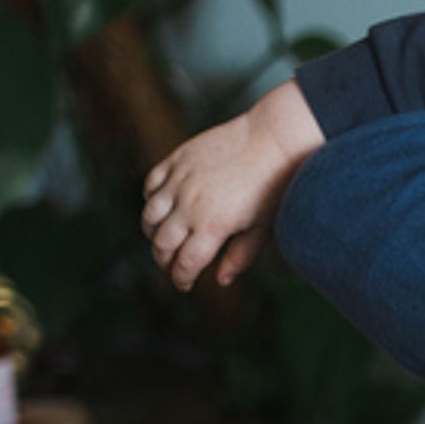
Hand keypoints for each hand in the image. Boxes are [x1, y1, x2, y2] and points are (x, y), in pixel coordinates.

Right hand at [141, 78, 325, 289]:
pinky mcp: (177, 160)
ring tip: (163, 239)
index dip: (181, 278)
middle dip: (163, 260)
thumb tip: (221, 280)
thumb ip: (239, 255)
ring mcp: (180, 181)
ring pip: (149, 215)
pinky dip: (151, 200)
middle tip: (172, 266)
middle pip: (162, 244)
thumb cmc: (275, 187)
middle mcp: (189, 206)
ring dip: (152, 232)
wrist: (273, 139)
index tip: (184, 284)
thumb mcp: (261, 228)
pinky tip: (161, 207)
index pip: (185, 263)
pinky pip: (151, 185)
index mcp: (212, 227)